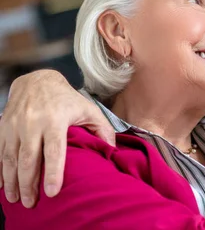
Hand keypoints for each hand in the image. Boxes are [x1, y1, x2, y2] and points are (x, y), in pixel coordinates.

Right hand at [0, 70, 114, 207]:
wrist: (37, 80)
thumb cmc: (66, 99)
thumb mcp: (88, 109)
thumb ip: (102, 129)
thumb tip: (113, 151)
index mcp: (55, 120)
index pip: (54, 150)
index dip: (53, 172)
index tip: (52, 191)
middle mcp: (33, 123)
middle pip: (29, 159)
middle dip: (28, 183)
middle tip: (31, 203)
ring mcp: (15, 126)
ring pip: (11, 158)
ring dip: (12, 181)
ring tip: (16, 199)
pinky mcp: (4, 127)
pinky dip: (0, 170)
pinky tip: (3, 184)